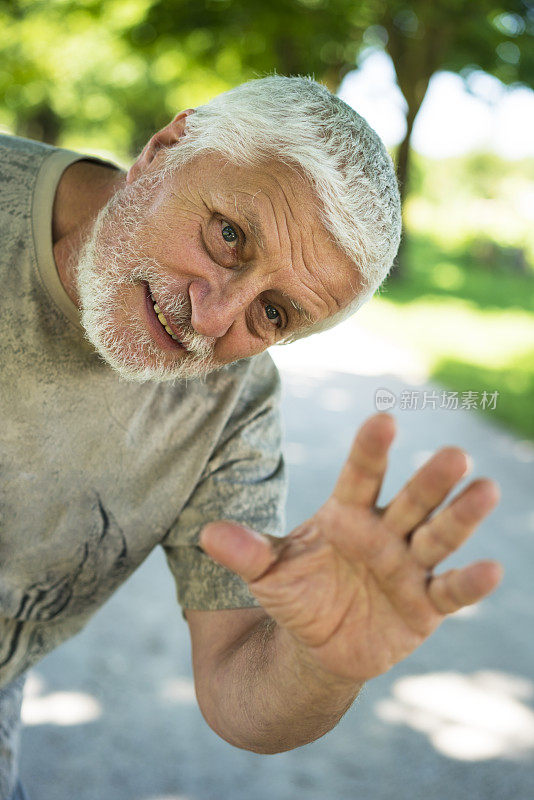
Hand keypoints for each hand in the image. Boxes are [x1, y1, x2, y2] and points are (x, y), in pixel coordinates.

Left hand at [200, 414, 501, 683]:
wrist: (318, 643)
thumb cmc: (297, 593)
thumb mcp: (268, 572)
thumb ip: (246, 551)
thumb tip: (207, 533)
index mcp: (347, 513)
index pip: (360, 475)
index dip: (371, 450)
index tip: (383, 420)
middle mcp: (384, 532)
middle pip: (410, 500)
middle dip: (430, 480)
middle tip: (453, 454)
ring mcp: (408, 566)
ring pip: (438, 536)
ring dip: (461, 517)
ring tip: (485, 490)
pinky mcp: (426, 604)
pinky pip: (450, 591)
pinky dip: (469, 583)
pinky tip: (491, 569)